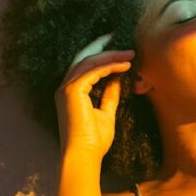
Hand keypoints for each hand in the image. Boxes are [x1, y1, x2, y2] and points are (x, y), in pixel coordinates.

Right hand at [54, 32, 134, 160]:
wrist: (84, 155)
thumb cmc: (93, 141)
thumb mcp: (106, 114)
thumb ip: (109, 96)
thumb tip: (116, 80)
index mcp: (70, 92)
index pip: (84, 66)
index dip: (100, 55)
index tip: (119, 51)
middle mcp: (65, 87)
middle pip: (84, 58)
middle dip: (103, 47)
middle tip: (121, 40)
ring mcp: (66, 88)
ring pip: (89, 62)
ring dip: (111, 56)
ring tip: (130, 54)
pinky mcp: (72, 91)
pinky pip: (93, 71)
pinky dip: (110, 65)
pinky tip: (125, 65)